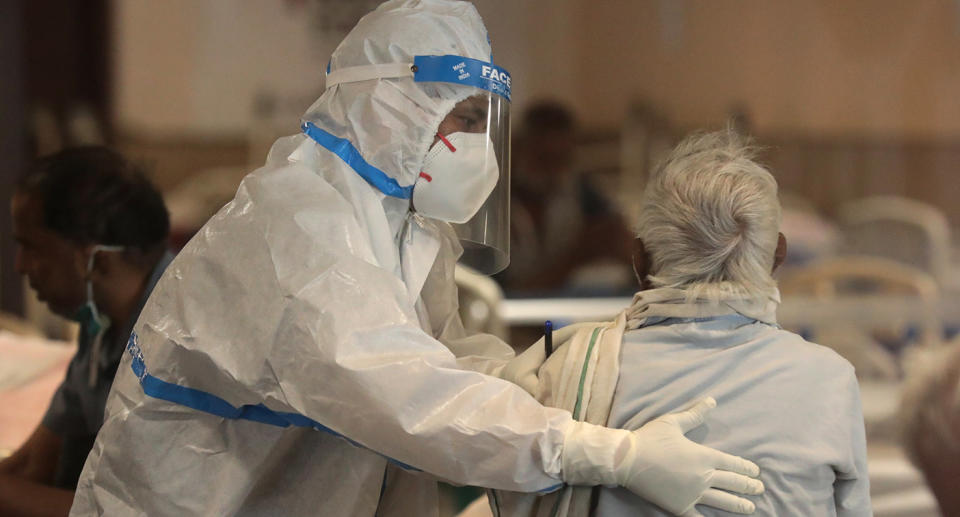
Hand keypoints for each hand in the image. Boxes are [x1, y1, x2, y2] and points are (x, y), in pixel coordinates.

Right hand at [622, 398, 763, 514]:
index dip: (747, 468)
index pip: (733, 463)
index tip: (756, 472)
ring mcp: (693, 494)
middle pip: (733, 483)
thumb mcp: (673, 422)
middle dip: (749, 487)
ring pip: (722, 502)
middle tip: (759, 489)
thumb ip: (695, 414)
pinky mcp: (680, 507)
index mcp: (704, 456)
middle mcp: (703, 476)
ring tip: (750, 509)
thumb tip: (712, 401)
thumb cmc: (650, 438)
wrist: (626, 459)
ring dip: (739, 506)